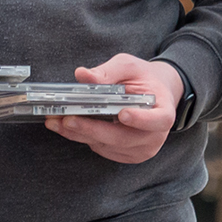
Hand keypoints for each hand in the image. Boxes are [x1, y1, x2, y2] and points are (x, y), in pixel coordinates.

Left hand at [49, 53, 183, 164]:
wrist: (152, 95)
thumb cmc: (142, 79)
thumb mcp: (128, 66)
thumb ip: (108, 71)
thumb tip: (83, 75)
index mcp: (164, 112)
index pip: (158, 120)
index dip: (141, 120)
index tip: (123, 114)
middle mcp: (155, 136)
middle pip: (123, 138)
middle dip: (93, 129)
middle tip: (68, 119)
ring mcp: (141, 150)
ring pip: (108, 146)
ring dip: (81, 135)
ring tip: (57, 121)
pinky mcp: (126, 155)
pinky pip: (102, 149)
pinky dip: (83, 138)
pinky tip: (66, 127)